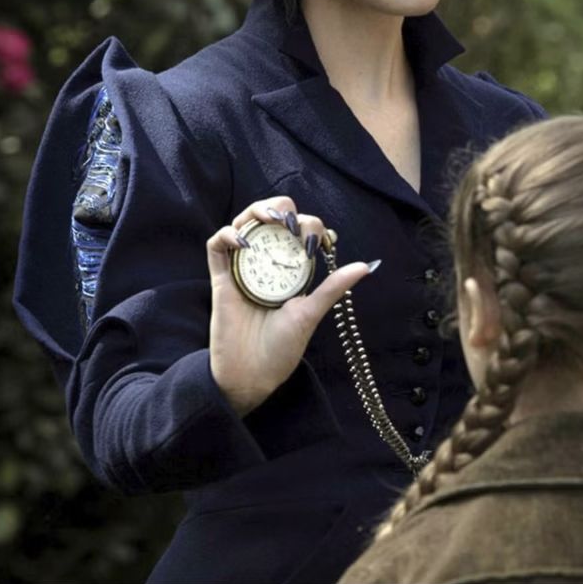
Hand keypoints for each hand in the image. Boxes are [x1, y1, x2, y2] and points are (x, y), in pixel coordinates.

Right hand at [205, 196, 372, 416]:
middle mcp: (266, 263)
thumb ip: (333, 288)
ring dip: (256, 212)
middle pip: (269, 218)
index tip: (317, 242)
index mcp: (290, 269)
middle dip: (281, 209)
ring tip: (270, 221)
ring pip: (243, 223)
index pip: (298, 230)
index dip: (309, 225)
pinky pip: (216, 246)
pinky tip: (243, 242)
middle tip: (291, 226)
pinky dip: (227, 235)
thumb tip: (366, 266)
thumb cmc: (282, 348)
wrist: (251, 374)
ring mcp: (242, 268)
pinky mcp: (221, 278)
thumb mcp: (310, 314)